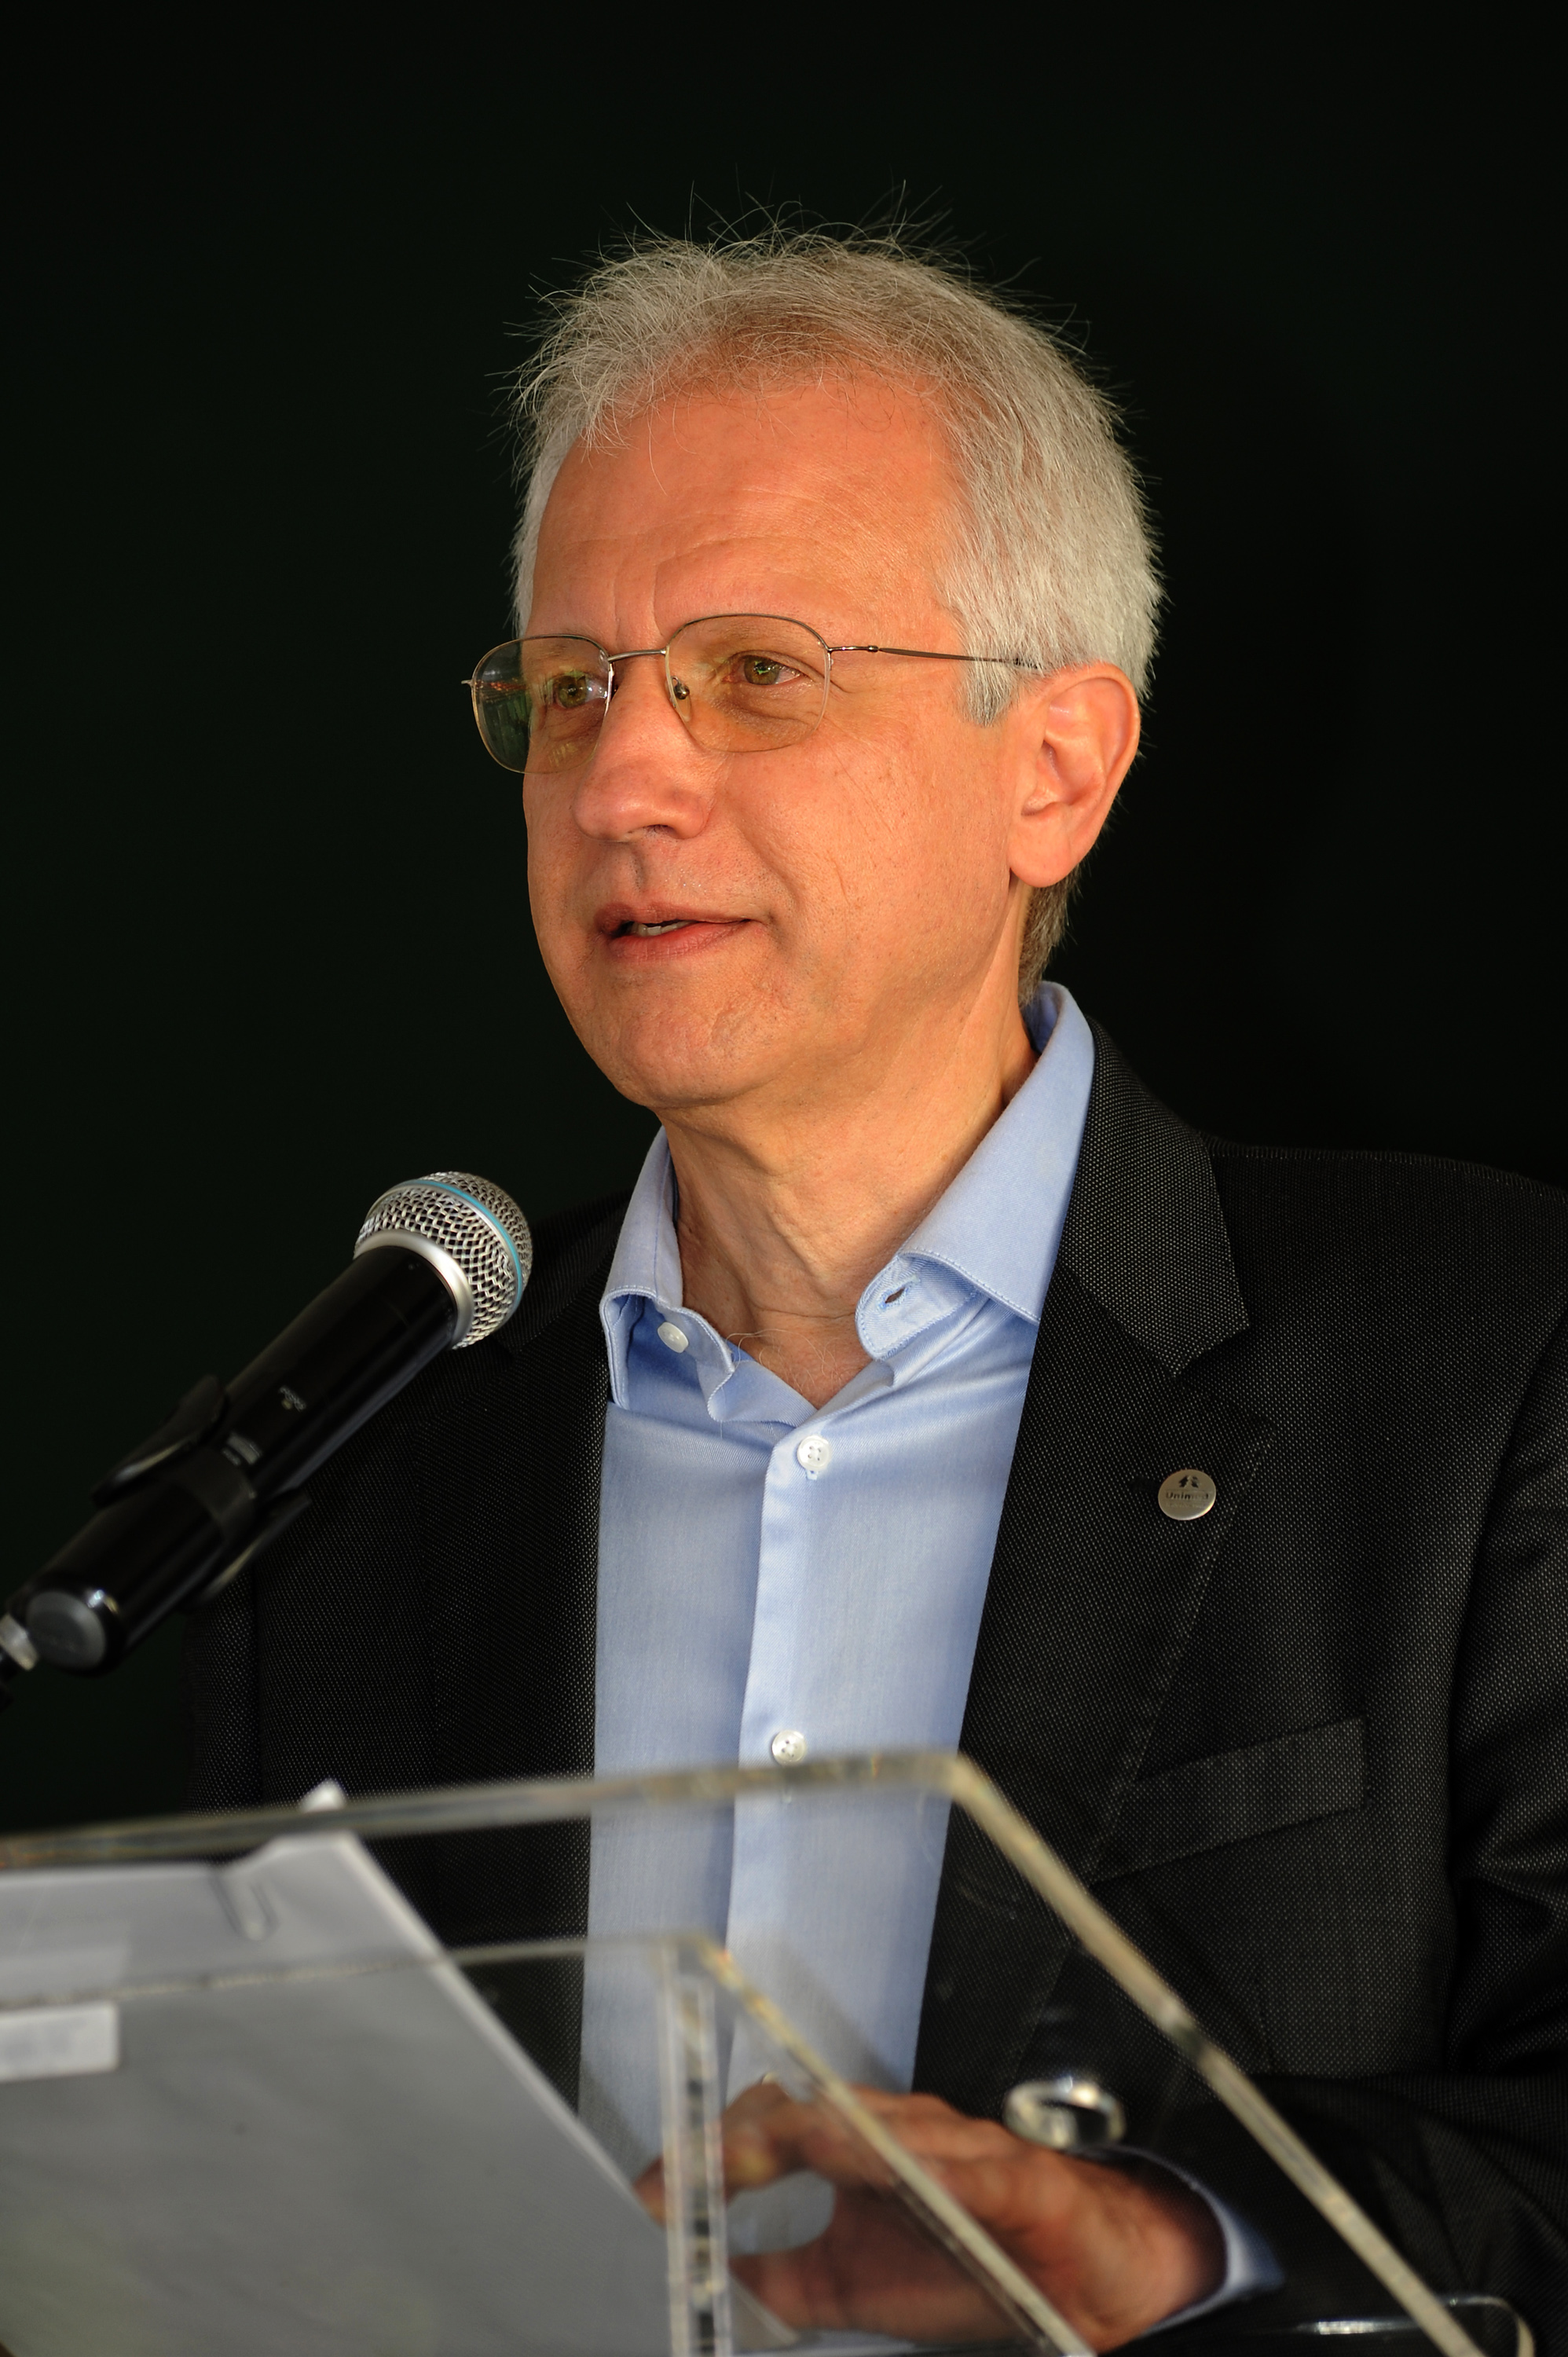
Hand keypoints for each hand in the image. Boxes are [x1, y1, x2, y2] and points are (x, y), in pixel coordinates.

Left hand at [637, 2080, 1224, 2348]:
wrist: (1088, 2281)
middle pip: (817, 2111)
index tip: (658, 2184)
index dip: (715, 2150)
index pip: (774, 2126)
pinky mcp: (1020, 2180)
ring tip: (778, 2143)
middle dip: (754, 2135)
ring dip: (830, 2132)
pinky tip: (898, 2172)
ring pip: (890, 2126)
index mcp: (862, 2150)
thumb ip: (785, 2277)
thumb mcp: (855, 2287)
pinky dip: (933, 2167)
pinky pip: (972, 2168)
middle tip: (697, 2168)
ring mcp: (963, 2148)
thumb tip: (708, 2275)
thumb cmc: (975, 2264)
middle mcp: (905, 2133)